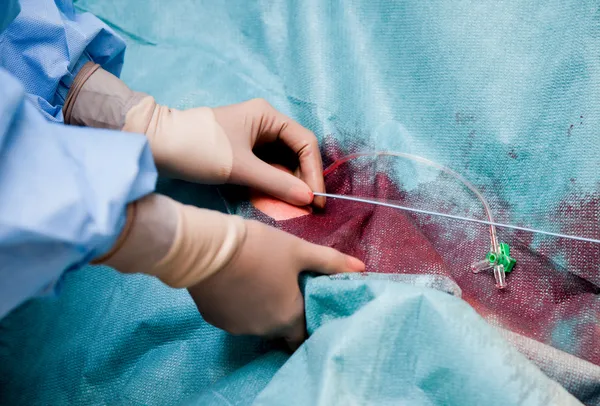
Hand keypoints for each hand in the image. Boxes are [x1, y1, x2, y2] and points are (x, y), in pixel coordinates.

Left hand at [125, 98, 325, 207]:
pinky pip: (268, 166)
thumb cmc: (199, 149)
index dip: (314, 172)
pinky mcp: (243, 150)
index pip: (305, 142)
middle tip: (309, 206)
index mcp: (268, 116)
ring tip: (296, 206)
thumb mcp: (240, 168)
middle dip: (304, 179)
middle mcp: (265, 122)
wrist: (157, 145)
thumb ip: (276, 183)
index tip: (316, 199)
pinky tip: (278, 198)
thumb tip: (308, 199)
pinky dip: (274, 182)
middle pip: (297, 152)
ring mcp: (253, 136)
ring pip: (283, 161)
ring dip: (290, 183)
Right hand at [188, 219, 364, 347]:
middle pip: (280, 328)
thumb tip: (362, 268)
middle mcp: (264, 329)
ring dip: (261, 309)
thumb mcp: (298, 250)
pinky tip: (238, 284)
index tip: (310, 307)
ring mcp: (238, 327)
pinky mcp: (216, 320)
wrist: (207, 248)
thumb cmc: (259, 248)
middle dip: (285, 313)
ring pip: (256, 323)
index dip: (310, 322)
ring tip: (261, 282)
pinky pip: (235, 317)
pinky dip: (239, 305)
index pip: (305, 334)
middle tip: (285, 289)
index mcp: (289, 317)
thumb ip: (331, 262)